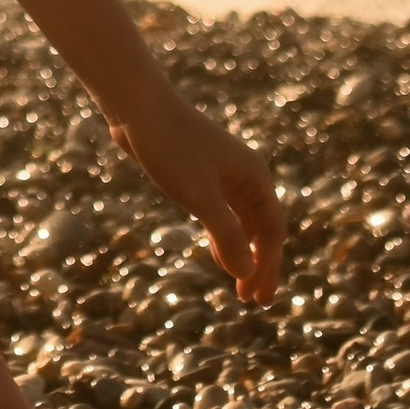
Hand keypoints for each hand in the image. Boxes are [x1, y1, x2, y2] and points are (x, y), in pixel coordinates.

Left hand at [106, 78, 283, 303]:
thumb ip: (225, 234)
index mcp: (254, 176)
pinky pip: (223, 212)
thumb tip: (246, 273)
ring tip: (238, 284)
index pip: (272, 231)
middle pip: (261, 229)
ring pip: (242, 221)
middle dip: (258, 265)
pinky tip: (217, 253)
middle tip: (253, 301)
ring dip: (241, 253)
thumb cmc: (171, 147)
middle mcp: (244, 175)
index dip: (268, 267)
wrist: (137, 107)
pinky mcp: (200, 173)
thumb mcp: (199, 195)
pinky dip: (224, 235)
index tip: (258, 299)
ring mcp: (223, 174)